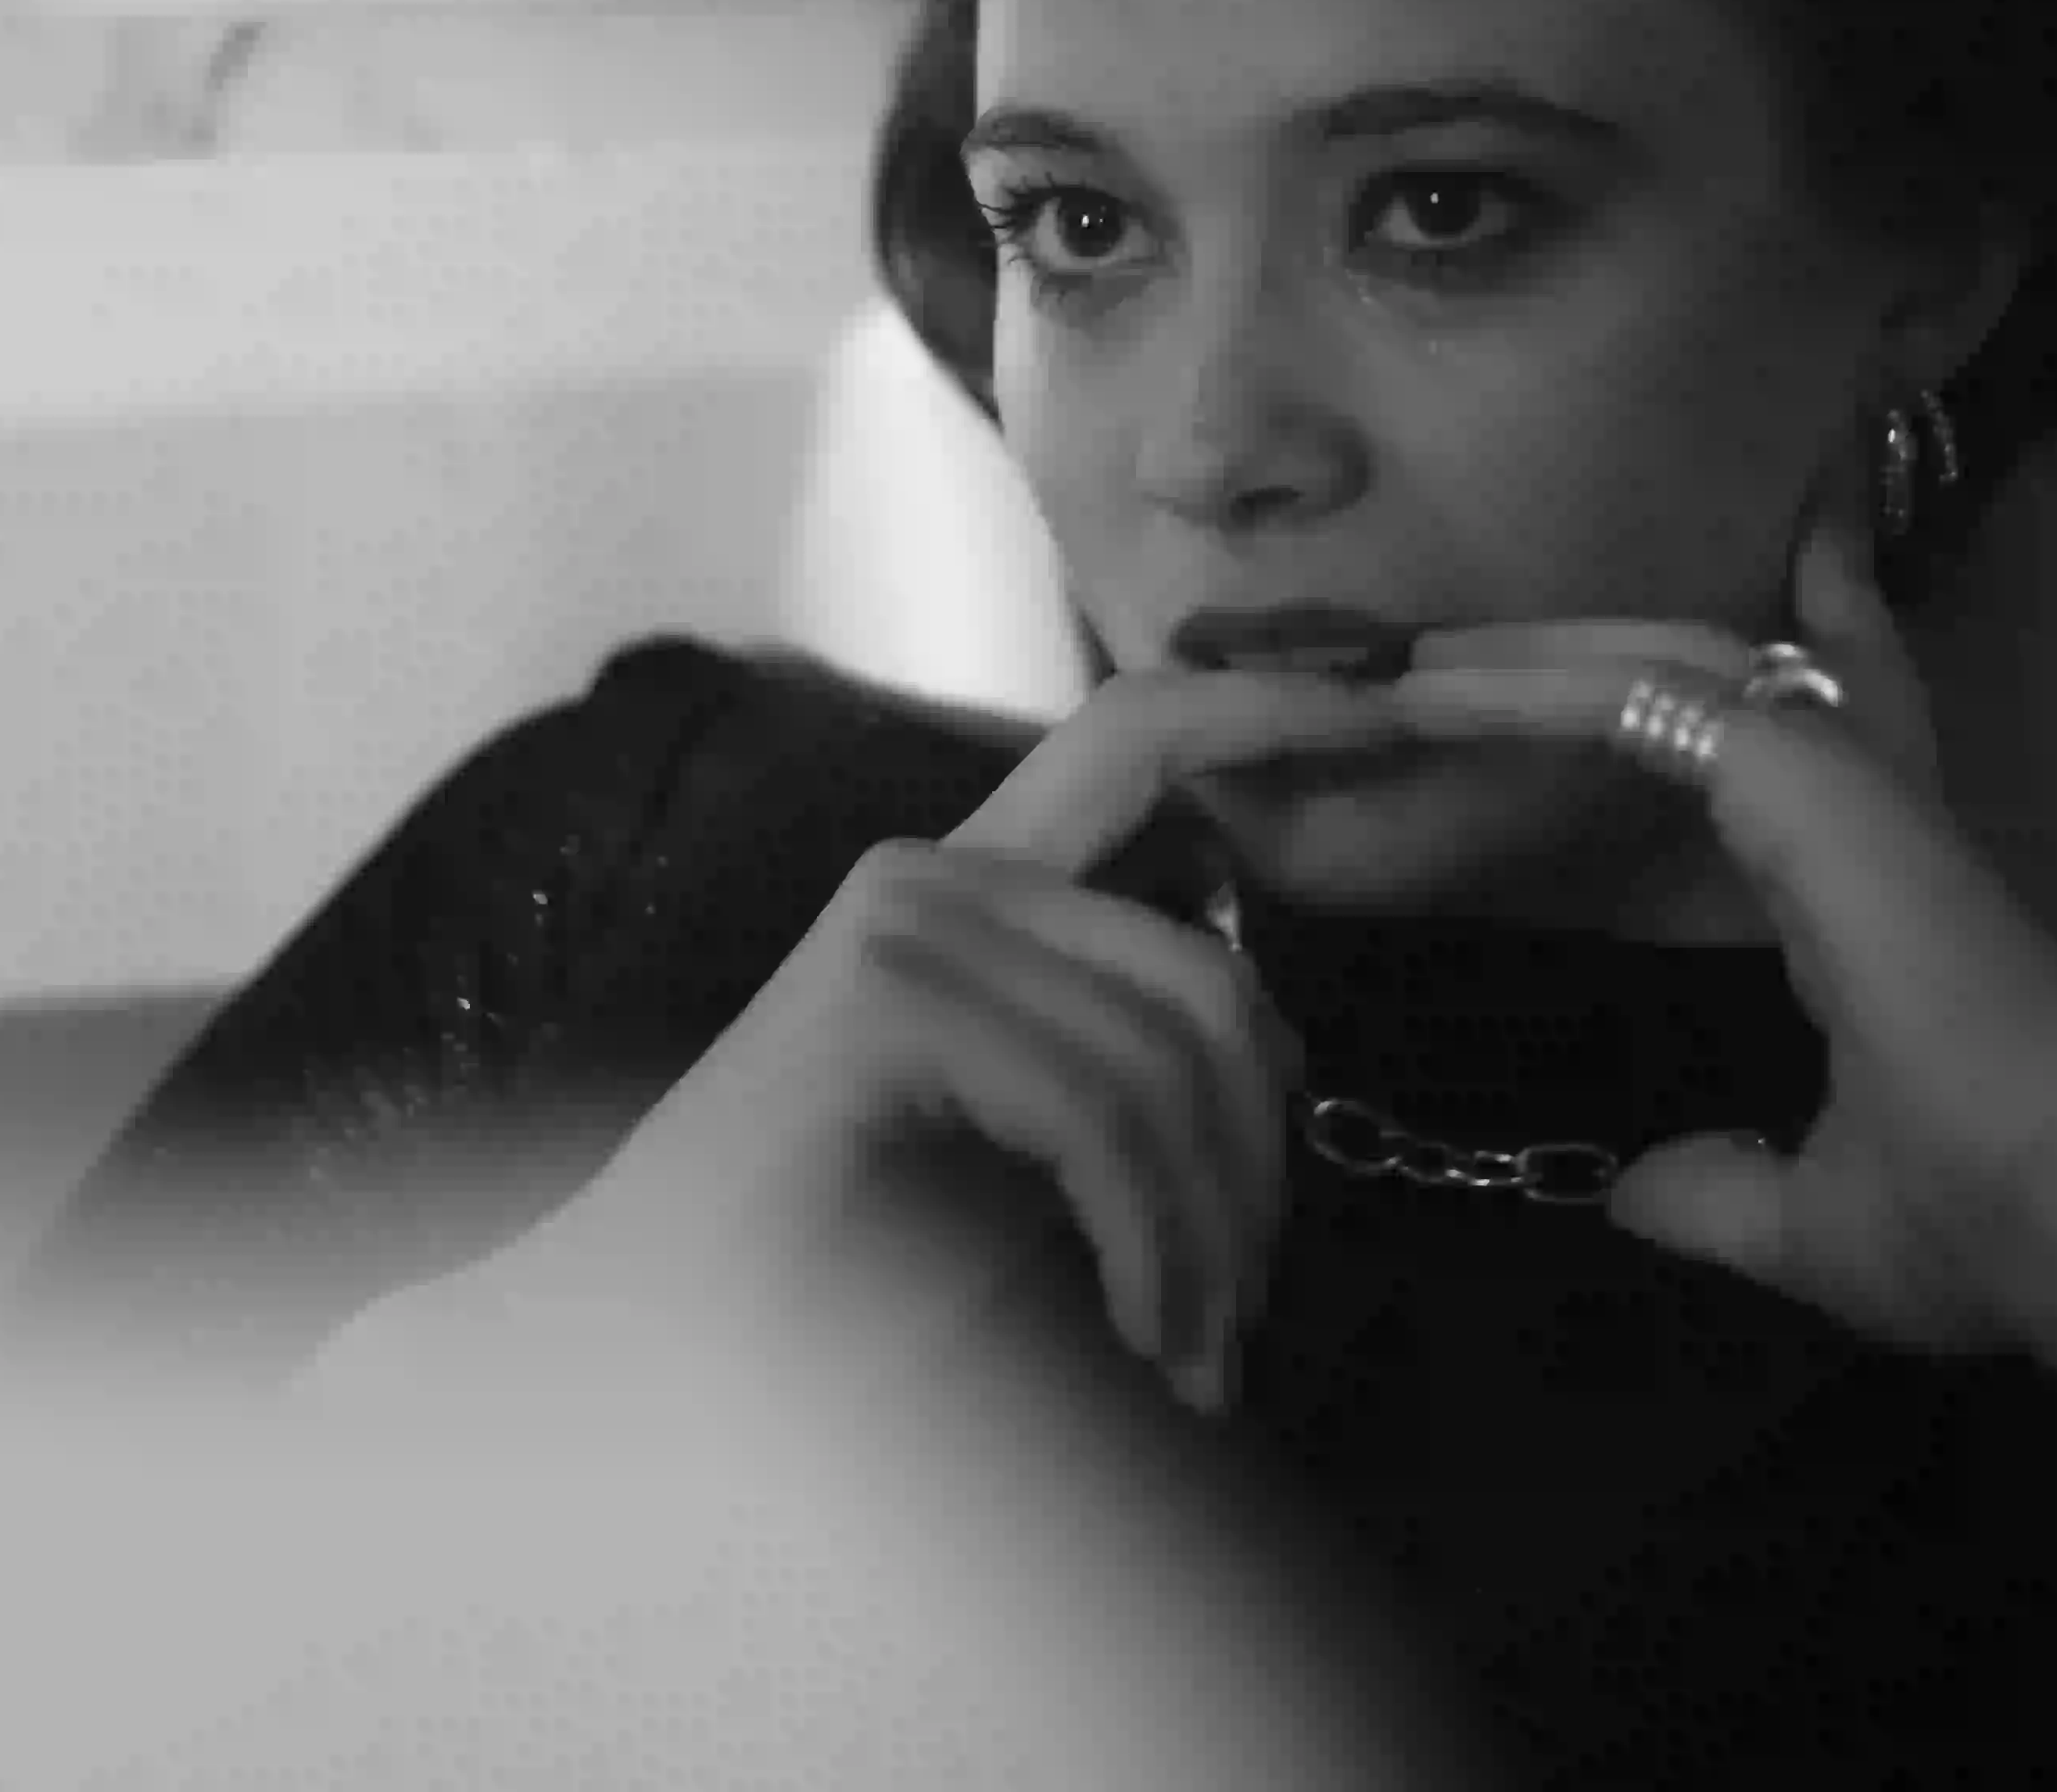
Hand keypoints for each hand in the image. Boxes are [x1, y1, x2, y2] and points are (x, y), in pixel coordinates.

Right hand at [533, 664, 1432, 1416]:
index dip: (1278, 702)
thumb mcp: (1016, 1141)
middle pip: (1207, 972)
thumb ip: (1123, 1059)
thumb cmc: (830, 1263)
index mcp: (969, 885)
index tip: (1410, 693)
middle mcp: (931, 872)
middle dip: (1261, 1160)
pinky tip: (1142, 1339)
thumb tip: (1271, 1059)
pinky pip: (1102, 1116)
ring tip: (1190, 1363)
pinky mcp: (878, 1010)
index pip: (1143, 739)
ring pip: (1169, 1059)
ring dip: (1210, 1242)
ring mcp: (899, 927)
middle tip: (1240, 1322)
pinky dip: (1151, 1250)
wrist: (646, 1349)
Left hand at [1385, 504, 2056, 1354]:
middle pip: (1722, 682)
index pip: (1780, 771)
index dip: (1701, 727)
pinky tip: (1431, 685)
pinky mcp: (1802, 772)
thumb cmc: (1979, 1222)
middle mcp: (1858, 815)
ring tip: (1414, 656)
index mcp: (1872, 905)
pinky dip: (1530, 686)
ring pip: (1670, 666)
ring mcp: (1834, 781)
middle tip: (1467, 645)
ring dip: (1534, 662)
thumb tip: (1638, 1194)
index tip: (1610, 700)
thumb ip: (1724, 1193)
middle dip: (1596, 658)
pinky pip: (1636, 698)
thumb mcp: (1816, 1221)